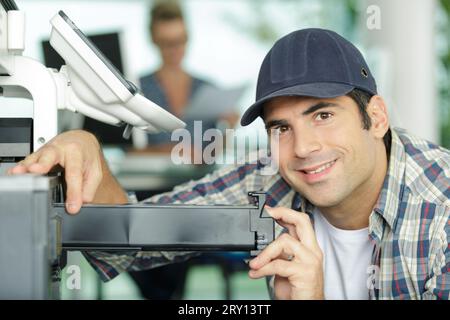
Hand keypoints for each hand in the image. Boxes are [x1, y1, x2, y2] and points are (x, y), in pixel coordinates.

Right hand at [7, 130, 126, 213]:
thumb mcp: (94, 171)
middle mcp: (60, 149)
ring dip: (26, 166)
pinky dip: (21, 168)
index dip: (73, 192)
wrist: (80, 141)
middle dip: (43, 163)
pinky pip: (27, 161)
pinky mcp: (36, 155)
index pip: (75, 174)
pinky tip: (14, 174)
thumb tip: (81, 202)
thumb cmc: (86, 155)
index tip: (72, 207)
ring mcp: (46, 151)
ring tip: (19, 174)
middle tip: (37, 170)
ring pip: (35, 157)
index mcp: (77, 152)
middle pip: (51, 156)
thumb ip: (89, 188)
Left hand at [248, 206, 323, 299]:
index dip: (285, 212)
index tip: (270, 209)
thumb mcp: (285, 267)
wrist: (306, 307)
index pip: (301, 222)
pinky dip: (263, 268)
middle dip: (284, 213)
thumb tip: (262, 245)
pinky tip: (256, 273)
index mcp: (309, 248)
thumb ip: (279, 254)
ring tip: (254, 263)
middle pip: (302, 221)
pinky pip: (279, 264)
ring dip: (265, 252)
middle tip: (268, 214)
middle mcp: (312, 251)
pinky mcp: (304, 273)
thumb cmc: (297, 290)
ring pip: (285, 241)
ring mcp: (310, 261)